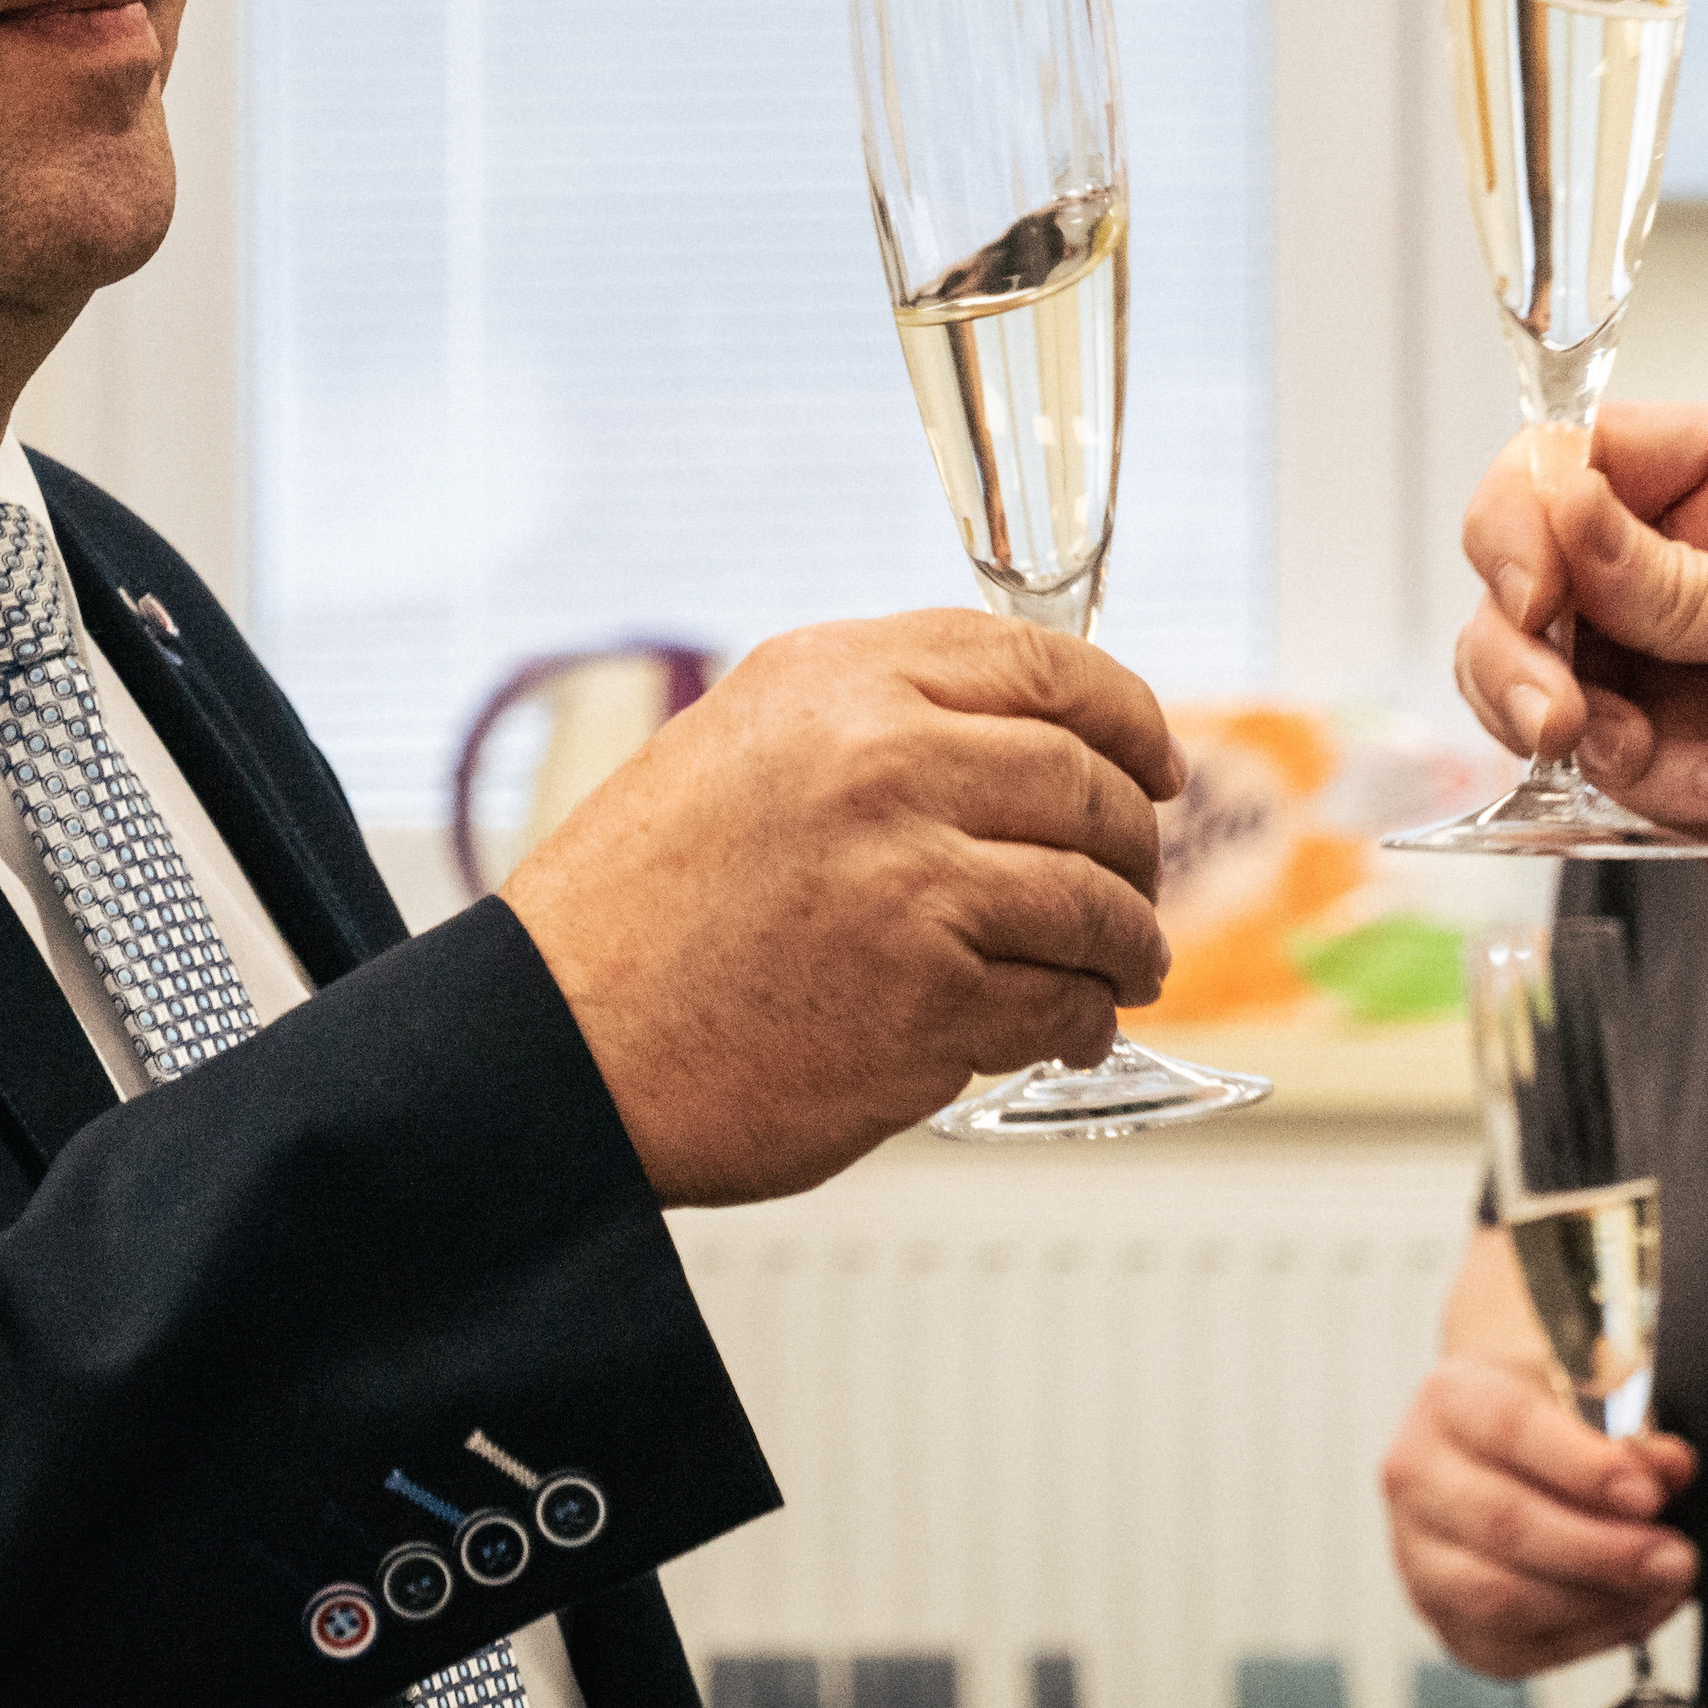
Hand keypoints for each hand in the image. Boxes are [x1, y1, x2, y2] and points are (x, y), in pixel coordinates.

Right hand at [503, 612, 1182, 1204]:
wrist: (555, 1045)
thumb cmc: (637, 915)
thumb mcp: (740, 749)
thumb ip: (872, 724)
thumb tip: (1019, 741)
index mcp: (836, 680)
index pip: (1043, 662)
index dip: (1124, 713)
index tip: (1152, 759)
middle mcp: (881, 759)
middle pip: (1087, 782)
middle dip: (1135, 842)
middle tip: (1138, 880)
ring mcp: (911, 879)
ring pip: (1094, 899)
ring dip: (1128, 942)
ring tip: (1124, 967)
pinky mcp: (927, 999)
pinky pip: (1061, 1001)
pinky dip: (1081, 1019)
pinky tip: (1066, 1027)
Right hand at [1384, 1245, 1701, 1678]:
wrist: (1495, 1450)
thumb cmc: (1550, 1418)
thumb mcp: (1590, 1397)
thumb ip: (1633, 1431)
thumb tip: (1669, 1468)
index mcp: (1450, 1398)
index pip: (1510, 1428)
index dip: (1585, 1467)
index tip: (1650, 1495)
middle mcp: (1416, 1475)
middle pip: (1504, 1523)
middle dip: (1603, 1549)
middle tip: (1675, 1558)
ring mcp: (1417, 1554)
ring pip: (1499, 1597)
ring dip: (1596, 1602)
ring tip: (1662, 1587)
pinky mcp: (1440, 1617)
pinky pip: (1510, 1647)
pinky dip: (1583, 1639)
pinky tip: (1633, 1612)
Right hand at [1455, 408, 1707, 943]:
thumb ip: (1694, 583)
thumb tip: (1561, 509)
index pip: (1580, 458)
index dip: (1528, 514)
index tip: (1530, 590)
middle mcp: (1690, 562)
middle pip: (1528, 570)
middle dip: (1517, 644)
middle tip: (1555, 714)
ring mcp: (1679, 666)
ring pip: (1536, 675)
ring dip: (1570, 726)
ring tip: (1650, 763)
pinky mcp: (1680, 763)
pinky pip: (1594, 774)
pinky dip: (1639, 793)